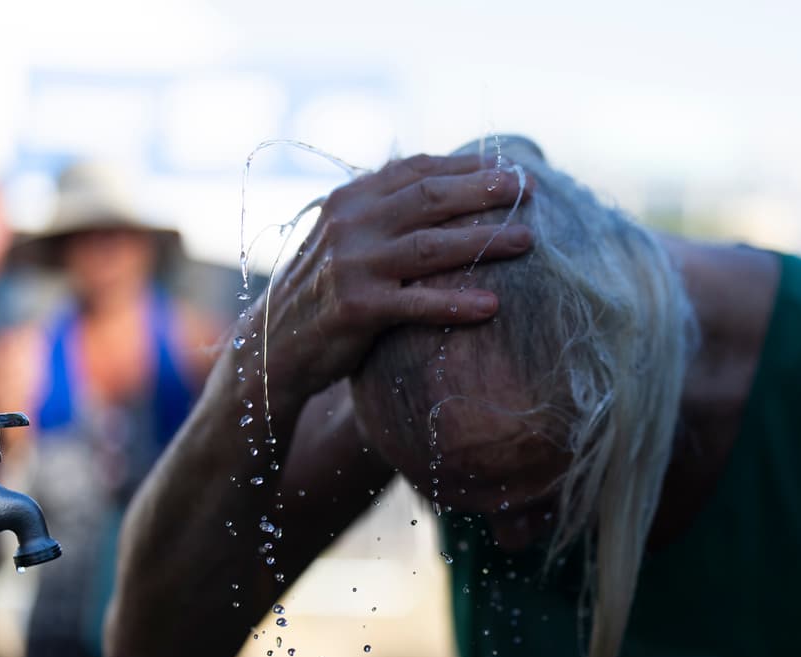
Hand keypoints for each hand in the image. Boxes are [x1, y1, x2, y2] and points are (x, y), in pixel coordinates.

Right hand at [252, 153, 533, 401]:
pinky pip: (417, 303)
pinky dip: (456, 303)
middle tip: (527, 189)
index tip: (510, 167)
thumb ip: (385, 212)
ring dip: (484, 242)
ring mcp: (352, 265)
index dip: (467, 166)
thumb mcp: (347, 239)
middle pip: (430, 198)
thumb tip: (448, 186)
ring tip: (526, 242)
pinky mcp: (357, 308)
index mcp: (351, 199)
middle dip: (484, 191)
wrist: (274, 346)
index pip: (417, 170)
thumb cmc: (325, 290)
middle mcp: (351, 224)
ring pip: (431, 246)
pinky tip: (492, 306)